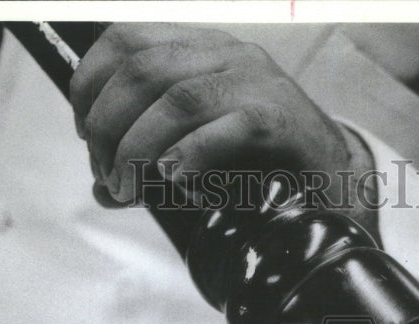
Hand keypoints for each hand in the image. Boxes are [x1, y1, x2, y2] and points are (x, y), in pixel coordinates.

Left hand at [70, 23, 373, 219]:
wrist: (332, 183)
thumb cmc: (262, 167)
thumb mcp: (197, 155)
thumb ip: (148, 166)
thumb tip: (102, 188)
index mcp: (204, 51)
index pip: (126, 39)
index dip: (91, 83)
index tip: (85, 131)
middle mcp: (228, 55)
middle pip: (141, 71)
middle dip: (109, 127)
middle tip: (108, 175)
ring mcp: (256, 82)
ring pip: (175, 99)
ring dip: (138, 148)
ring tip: (129, 187)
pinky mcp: (278, 119)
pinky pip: (222, 127)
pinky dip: (188, 156)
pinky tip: (175, 180)